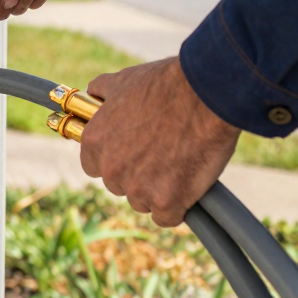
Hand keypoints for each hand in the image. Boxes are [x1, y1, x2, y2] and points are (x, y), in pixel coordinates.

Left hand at [79, 58, 240, 225]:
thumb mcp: (124, 80)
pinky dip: (178, 206)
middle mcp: (111, 169)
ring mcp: (138, 188)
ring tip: (179, 164)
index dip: (113, 159)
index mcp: (95, 142)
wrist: (205, 95)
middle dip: (136, 175)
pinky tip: (187, 187)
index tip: (129, 154)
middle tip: (161, 155)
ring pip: (143, 202)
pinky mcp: (167, 202)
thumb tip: (93, 93)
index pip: (93, 166)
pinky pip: (167, 217)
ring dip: (157, 190)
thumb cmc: (166, 85)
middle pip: (119, 185)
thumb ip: (102, 90)